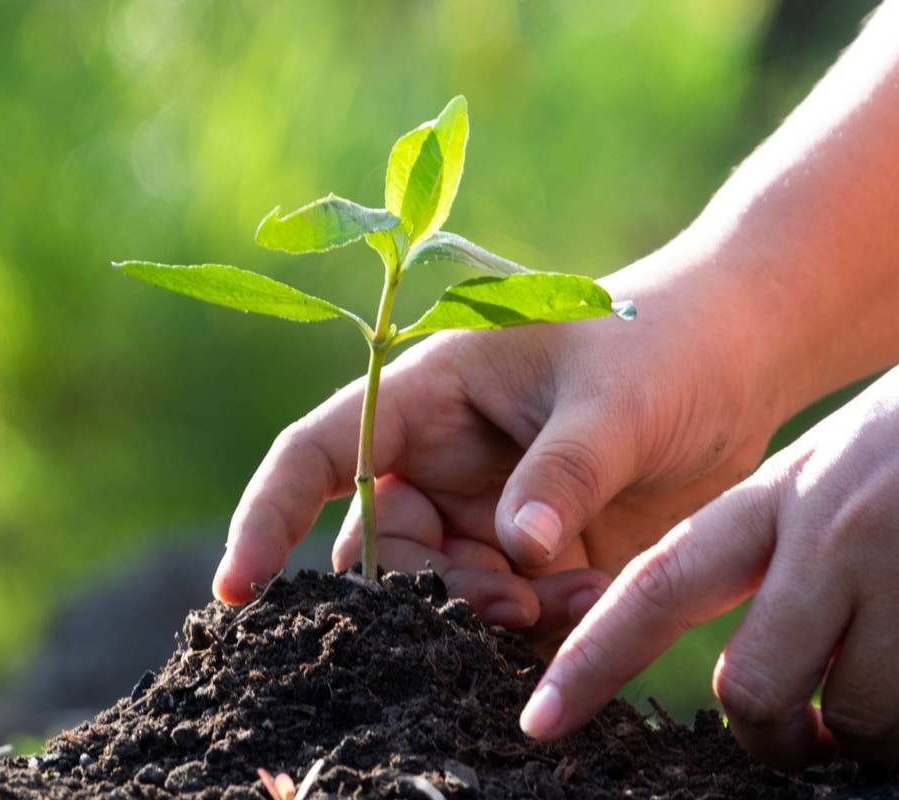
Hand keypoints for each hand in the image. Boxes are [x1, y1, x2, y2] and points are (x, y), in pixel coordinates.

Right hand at [214, 251, 780, 647]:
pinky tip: (591, 602)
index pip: (320, 450)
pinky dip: (536, 622)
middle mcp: (442, 456)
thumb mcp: (614, 398)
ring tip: (575, 596)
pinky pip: (506, 605)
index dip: (267, 513)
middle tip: (508, 603)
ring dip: (491, 611)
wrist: (734, 362)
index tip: (237, 588)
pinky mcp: (532, 548)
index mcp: (431, 392)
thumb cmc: (664, 344)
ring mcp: (484, 506)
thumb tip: (514, 550)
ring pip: (441, 588)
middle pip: (379, 544)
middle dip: (425, 591)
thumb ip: (561, 470)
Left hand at [521, 366, 898, 768]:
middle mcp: (832, 532)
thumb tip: (768, 689)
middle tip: (805, 740)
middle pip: (754, 686)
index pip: (659, 585)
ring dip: (872, 736)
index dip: (595, 656)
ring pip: (856, 721)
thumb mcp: (840, 479)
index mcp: (781, 496)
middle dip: (771, 736)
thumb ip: (784, 557)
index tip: (542, 718)